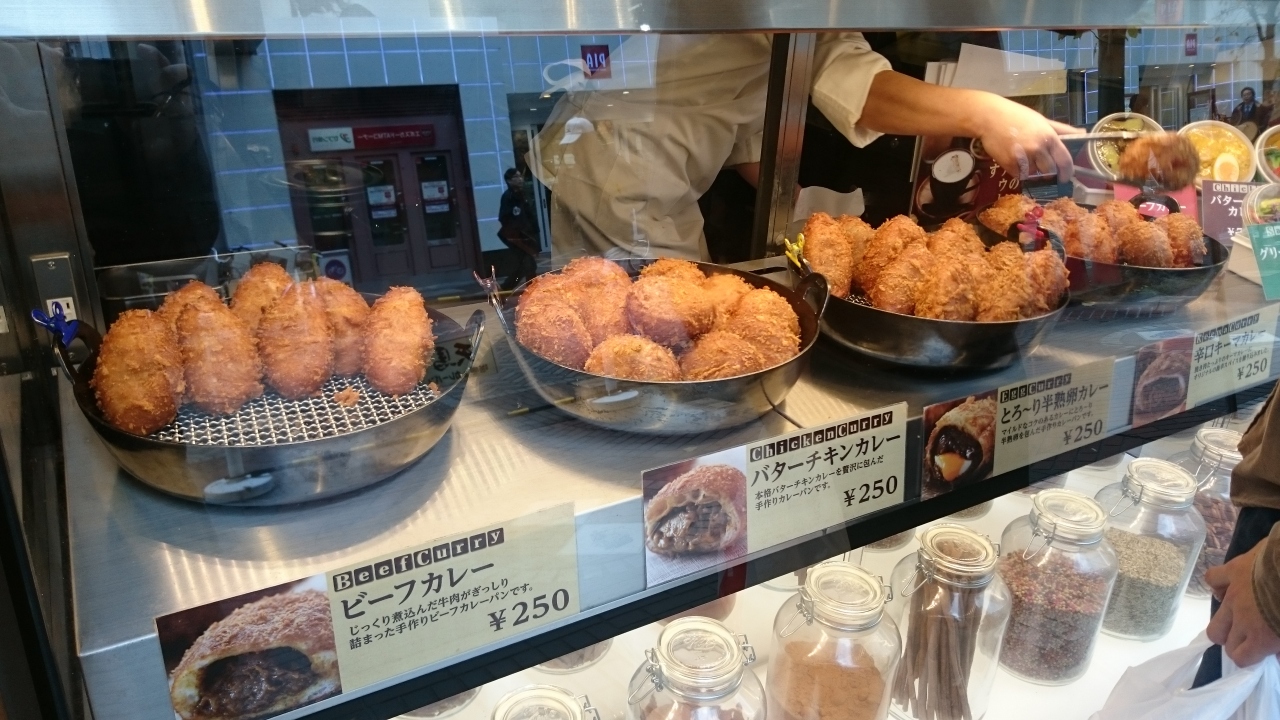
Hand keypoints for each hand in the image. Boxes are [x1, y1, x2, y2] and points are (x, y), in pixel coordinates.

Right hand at [973, 96, 1077, 181]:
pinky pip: (1019, 175)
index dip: (1067, 172)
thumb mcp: (1042, 120)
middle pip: (1050, 172)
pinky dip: (1019, 171)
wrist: (989, 118)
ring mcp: (1023, 158)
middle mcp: (1037, 149)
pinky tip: (1015, 158)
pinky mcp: (1009, 165)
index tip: (1066, 177)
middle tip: (1044, 168)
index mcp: (1049, 137)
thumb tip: (1083, 133)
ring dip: (1032, 171)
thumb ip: (1062, 130)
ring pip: (1034, 174)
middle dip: (1048, 172)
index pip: (1064, 161)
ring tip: (1025, 158)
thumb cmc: (1017, 116)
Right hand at [1206, 539, 1279, 666]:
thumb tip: (1275, 656)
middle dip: (1234, 642)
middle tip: (1250, 637)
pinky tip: (1228, 588)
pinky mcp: (1232, 571)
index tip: (1259, 653)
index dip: (1247, 658)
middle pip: (1222, 639)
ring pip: (1215, 617)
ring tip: (1240, 617)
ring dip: (1225, 621)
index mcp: (1260, 638)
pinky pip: (1213, 579)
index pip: (1239, 657)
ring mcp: (1233, 594)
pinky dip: (1218, 586)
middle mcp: (1240, 619)